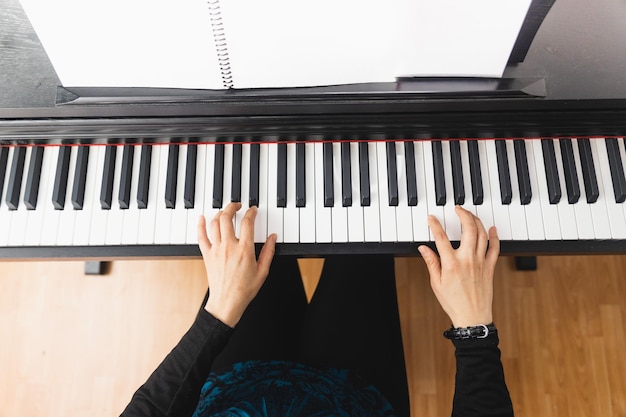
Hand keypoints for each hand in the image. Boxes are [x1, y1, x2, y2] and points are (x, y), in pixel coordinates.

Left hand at [197, 203, 276, 326]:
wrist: (227, 303)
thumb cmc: (245, 290)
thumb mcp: (263, 271)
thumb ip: (268, 252)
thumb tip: (273, 238)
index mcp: (244, 250)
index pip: (247, 223)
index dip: (251, 212)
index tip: (253, 210)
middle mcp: (229, 247)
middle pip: (226, 217)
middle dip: (232, 207)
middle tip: (237, 205)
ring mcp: (216, 250)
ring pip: (214, 223)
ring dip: (220, 213)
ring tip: (225, 212)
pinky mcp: (207, 255)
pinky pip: (201, 236)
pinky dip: (200, 225)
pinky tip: (202, 218)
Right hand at [418, 206, 499, 327]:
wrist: (472, 317)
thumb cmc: (454, 302)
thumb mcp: (436, 283)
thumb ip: (431, 262)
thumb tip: (423, 248)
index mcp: (451, 264)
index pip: (441, 237)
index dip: (435, 224)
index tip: (431, 218)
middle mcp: (467, 260)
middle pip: (468, 229)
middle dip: (463, 214)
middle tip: (457, 209)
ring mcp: (480, 262)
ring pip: (482, 234)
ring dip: (477, 221)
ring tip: (470, 215)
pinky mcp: (490, 267)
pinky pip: (495, 248)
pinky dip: (494, 236)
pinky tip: (491, 228)